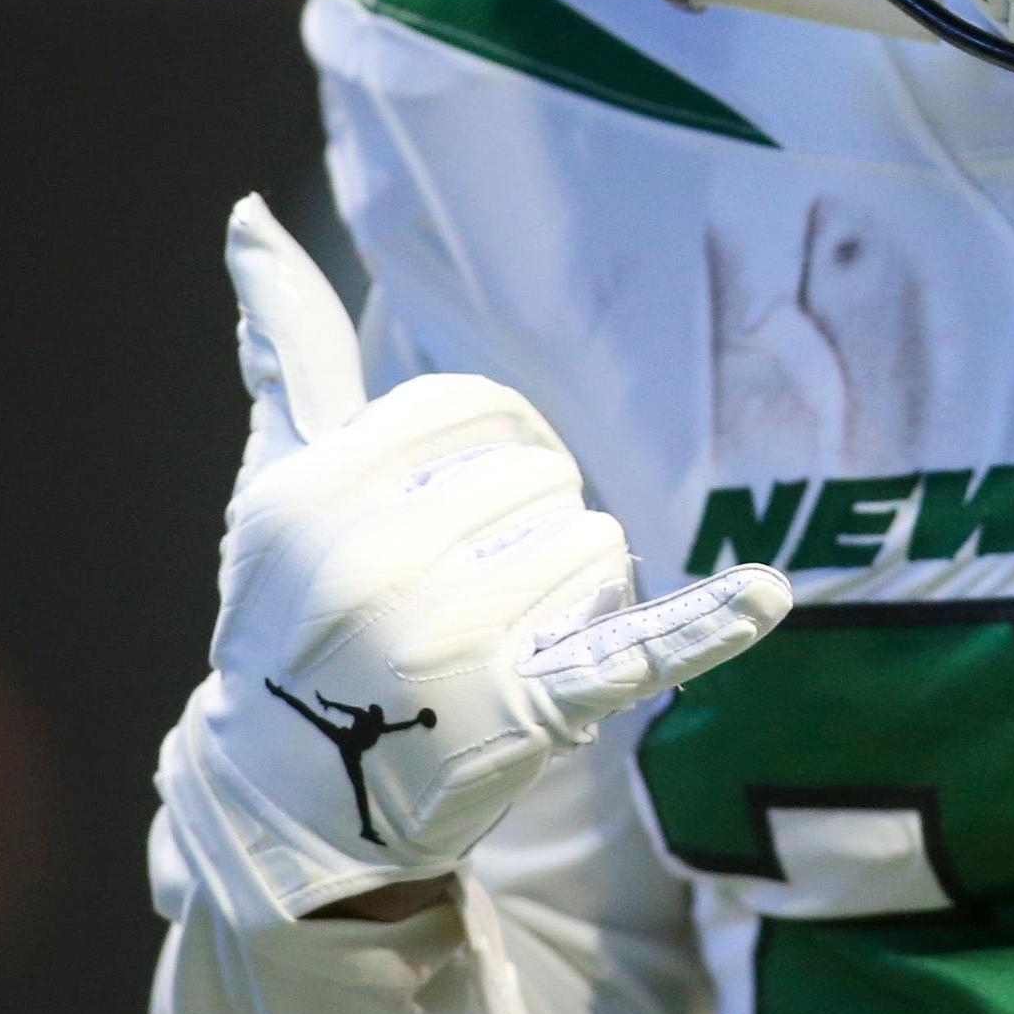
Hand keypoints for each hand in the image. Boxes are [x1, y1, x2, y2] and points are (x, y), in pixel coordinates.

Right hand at [190, 196, 788, 899]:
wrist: (291, 798)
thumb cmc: (294, 617)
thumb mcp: (275, 485)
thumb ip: (289, 351)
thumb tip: (251, 214)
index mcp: (318, 495)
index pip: (476, 411)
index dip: (490, 444)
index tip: (455, 500)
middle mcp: (374, 568)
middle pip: (539, 476)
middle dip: (526, 519)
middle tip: (471, 587)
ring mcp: (449, 647)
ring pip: (594, 545)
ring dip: (573, 584)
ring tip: (506, 636)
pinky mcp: (523, 714)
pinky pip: (631, 651)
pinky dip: (706, 626)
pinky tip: (763, 595)